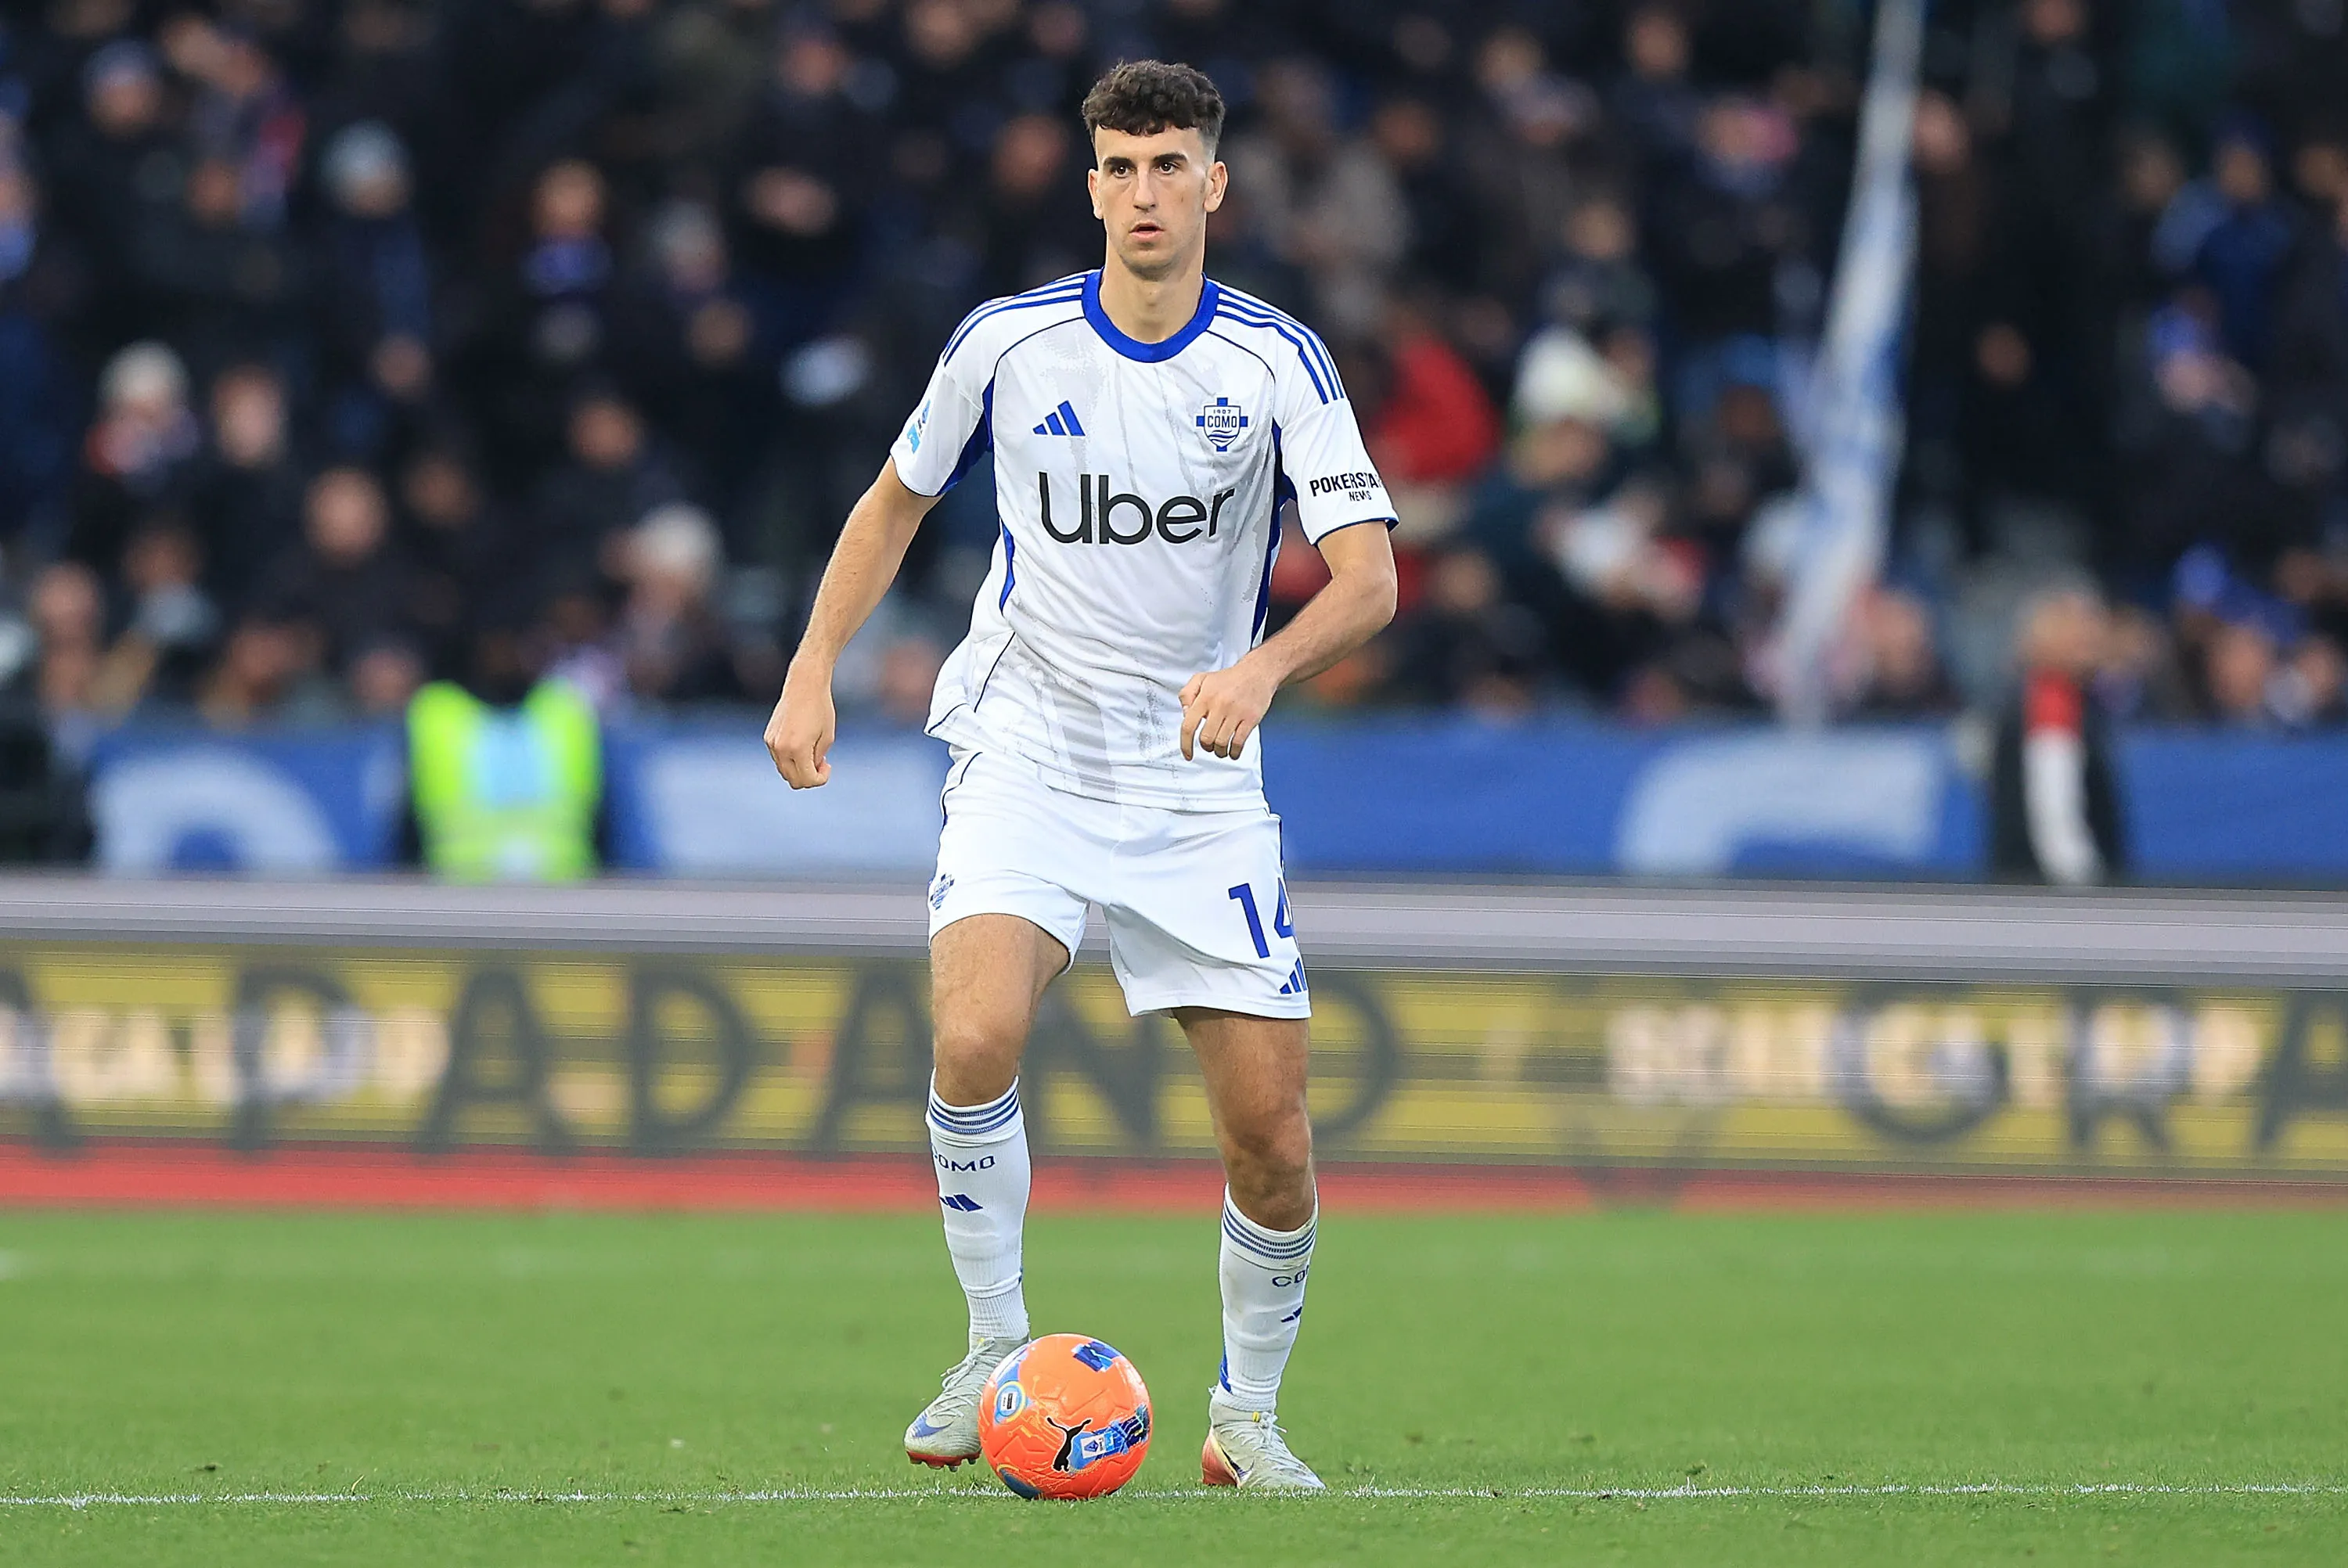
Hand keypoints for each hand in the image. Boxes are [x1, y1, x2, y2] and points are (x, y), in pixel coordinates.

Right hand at [764, 662, 835, 787]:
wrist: (804, 685)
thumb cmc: (820, 709)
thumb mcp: (827, 738)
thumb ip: (817, 760)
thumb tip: (808, 772)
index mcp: (798, 749)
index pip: (807, 780)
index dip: (821, 779)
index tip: (828, 765)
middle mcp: (781, 748)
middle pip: (793, 780)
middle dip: (809, 777)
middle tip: (821, 761)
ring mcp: (772, 744)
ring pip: (784, 771)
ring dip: (799, 768)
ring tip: (812, 751)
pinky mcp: (768, 737)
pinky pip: (779, 758)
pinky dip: (790, 758)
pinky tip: (801, 744)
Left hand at [1179, 657, 1279, 760]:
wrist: (1257, 672)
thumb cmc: (1229, 678)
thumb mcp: (1201, 679)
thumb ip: (1187, 694)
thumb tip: (1185, 714)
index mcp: (1205, 697)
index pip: (1189, 726)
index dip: (1185, 744)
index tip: (1188, 754)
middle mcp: (1219, 705)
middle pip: (1206, 739)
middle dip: (1206, 747)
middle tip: (1209, 745)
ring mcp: (1236, 713)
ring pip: (1222, 743)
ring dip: (1220, 751)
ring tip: (1221, 749)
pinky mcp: (1250, 718)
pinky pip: (1239, 743)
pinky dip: (1234, 752)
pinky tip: (1233, 752)